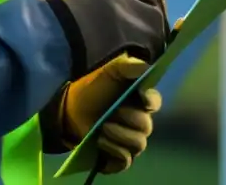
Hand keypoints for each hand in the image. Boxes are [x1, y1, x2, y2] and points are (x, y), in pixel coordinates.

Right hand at [46, 0, 169, 79]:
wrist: (39, 39)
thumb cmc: (52, 24)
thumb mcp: (80, 0)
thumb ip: (106, 1)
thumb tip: (129, 12)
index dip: (152, 11)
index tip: (150, 26)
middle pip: (156, 8)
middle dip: (156, 27)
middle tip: (152, 45)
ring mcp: (123, 11)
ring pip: (154, 28)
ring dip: (153, 44)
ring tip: (143, 57)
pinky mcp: (124, 34)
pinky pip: (147, 47)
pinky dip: (147, 57)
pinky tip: (137, 66)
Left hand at [61, 54, 161, 173]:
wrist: (70, 109)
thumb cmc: (93, 88)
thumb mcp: (110, 70)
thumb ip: (130, 66)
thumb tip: (149, 68)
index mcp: (140, 100)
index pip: (155, 102)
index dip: (151, 101)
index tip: (142, 96)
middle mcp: (140, 122)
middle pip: (147, 126)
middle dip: (129, 119)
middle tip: (111, 113)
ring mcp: (130, 141)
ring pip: (138, 144)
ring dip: (119, 135)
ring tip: (103, 127)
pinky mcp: (119, 157)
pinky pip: (126, 160)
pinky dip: (114, 150)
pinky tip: (100, 141)